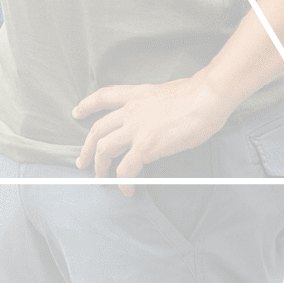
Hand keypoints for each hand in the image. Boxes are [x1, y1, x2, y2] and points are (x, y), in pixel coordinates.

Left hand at [72, 75, 232, 195]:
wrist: (206, 98)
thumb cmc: (199, 94)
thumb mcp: (169, 92)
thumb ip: (158, 103)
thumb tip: (162, 114)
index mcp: (137, 95)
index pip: (104, 96)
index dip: (87, 105)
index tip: (76, 112)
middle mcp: (131, 111)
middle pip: (98, 130)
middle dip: (86, 147)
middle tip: (81, 161)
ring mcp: (136, 129)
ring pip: (104, 149)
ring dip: (99, 167)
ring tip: (100, 179)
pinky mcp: (145, 146)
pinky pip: (126, 170)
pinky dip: (123, 182)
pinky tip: (127, 190)